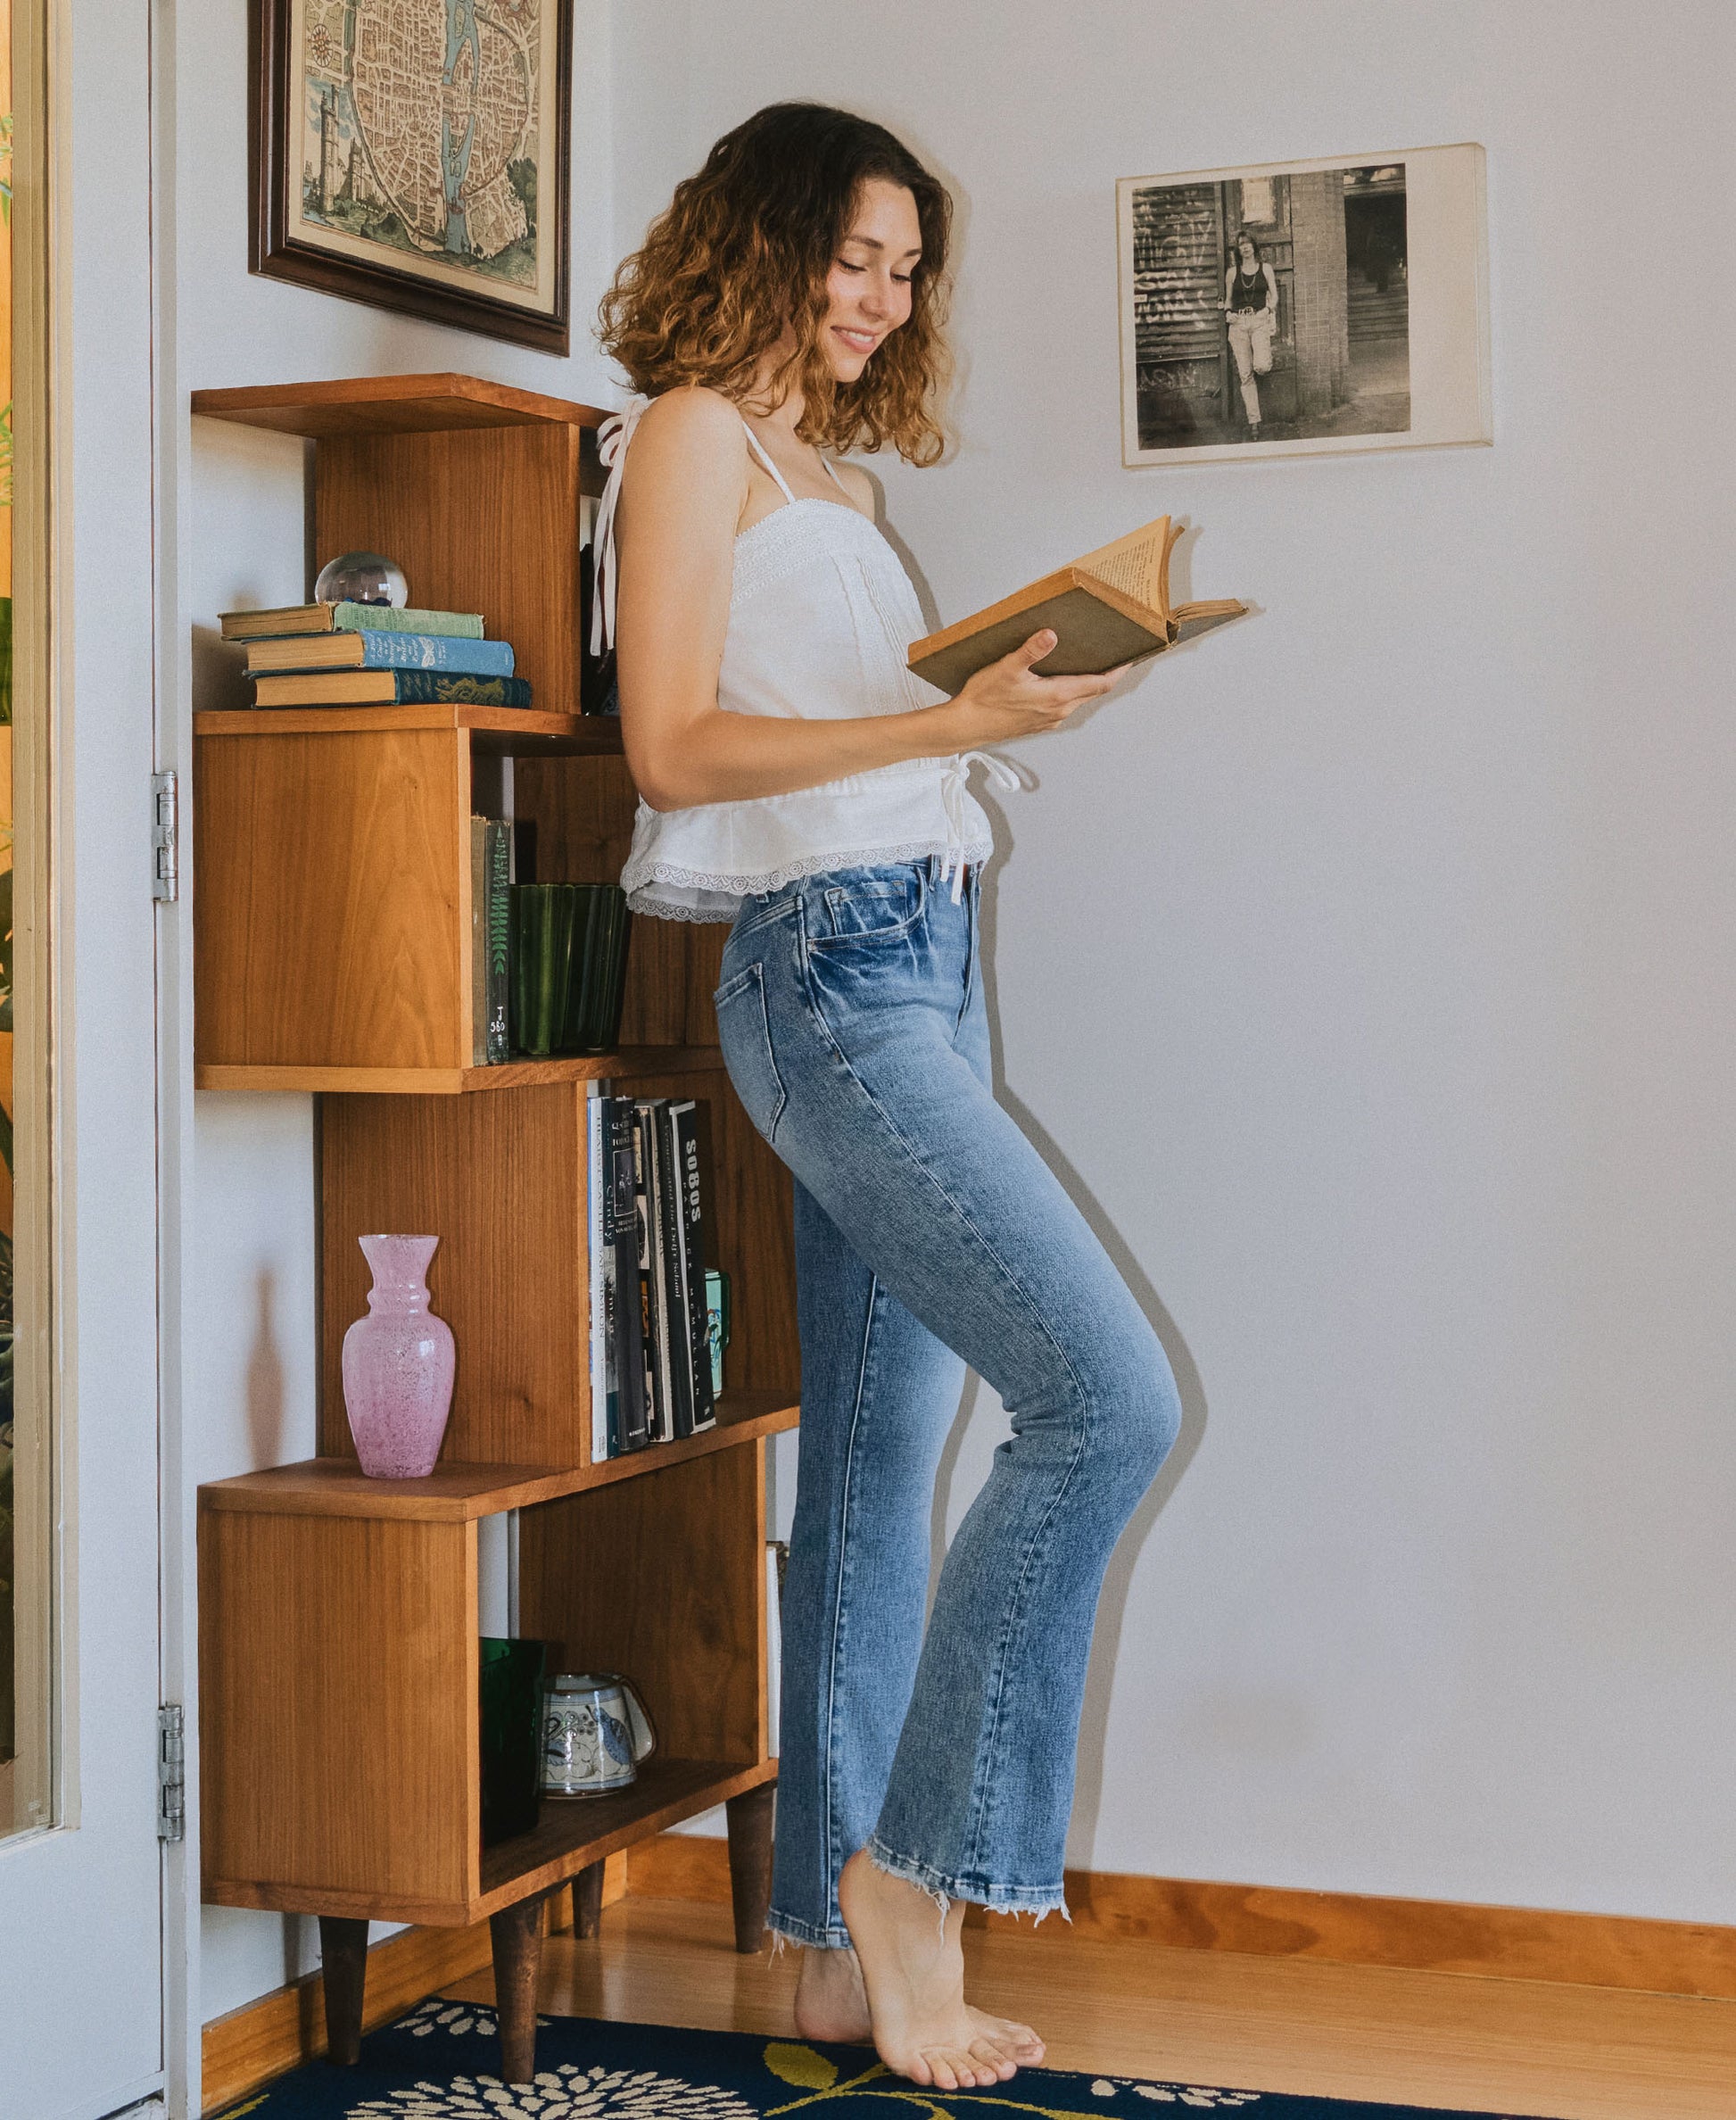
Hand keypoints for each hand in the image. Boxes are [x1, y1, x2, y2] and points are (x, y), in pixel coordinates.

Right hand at [940, 630, 1130, 747]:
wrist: (966, 726)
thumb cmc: (984, 699)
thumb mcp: (1006, 668)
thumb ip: (1031, 651)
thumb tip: (1050, 635)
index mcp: (1058, 696)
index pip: (1101, 684)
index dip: (1119, 670)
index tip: (1131, 656)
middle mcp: (1059, 710)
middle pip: (1093, 691)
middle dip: (1104, 673)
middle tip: (1112, 653)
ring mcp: (1049, 719)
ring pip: (1078, 699)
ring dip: (1086, 683)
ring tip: (1087, 663)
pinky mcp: (1038, 723)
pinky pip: (1063, 706)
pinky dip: (1069, 692)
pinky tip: (1058, 680)